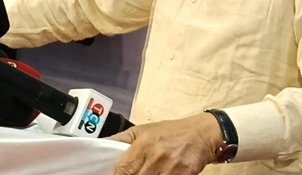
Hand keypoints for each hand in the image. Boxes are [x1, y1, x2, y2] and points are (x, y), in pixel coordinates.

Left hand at [108, 113, 222, 174]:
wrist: (200, 133)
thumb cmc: (170, 132)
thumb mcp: (142, 130)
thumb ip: (121, 140)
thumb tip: (101, 146)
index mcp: (142, 145)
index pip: (122, 170)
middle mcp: (155, 158)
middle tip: (135, 174)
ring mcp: (169, 169)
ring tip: (147, 173)